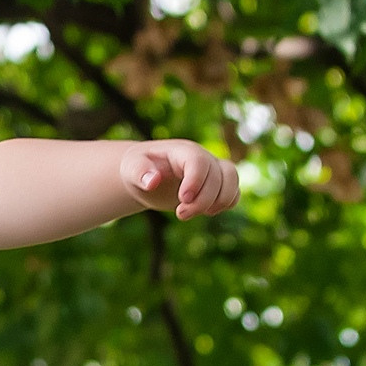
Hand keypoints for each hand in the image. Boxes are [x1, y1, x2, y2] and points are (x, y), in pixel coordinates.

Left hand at [121, 139, 240, 219]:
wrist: (146, 175)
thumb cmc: (138, 169)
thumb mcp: (131, 168)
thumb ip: (140, 172)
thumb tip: (152, 182)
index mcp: (182, 151)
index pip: (198, 161)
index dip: (195, 181)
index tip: (182, 199)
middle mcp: (202, 158)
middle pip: (218, 175)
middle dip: (202, 200)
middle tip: (180, 214)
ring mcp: (212, 170)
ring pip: (232, 181)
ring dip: (218, 203)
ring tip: (195, 212)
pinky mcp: (217, 185)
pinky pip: (234, 193)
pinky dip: (226, 205)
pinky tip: (206, 212)